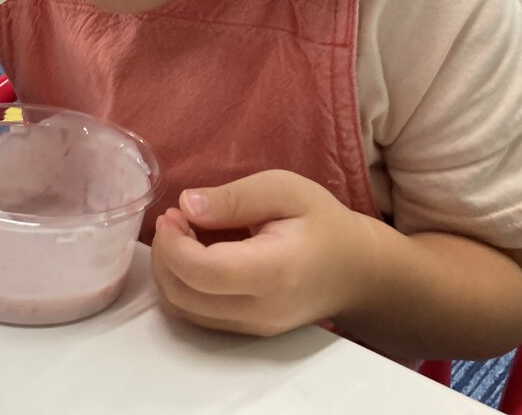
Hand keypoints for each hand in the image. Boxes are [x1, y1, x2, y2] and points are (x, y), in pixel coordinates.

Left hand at [150, 170, 376, 335]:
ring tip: (182, 234)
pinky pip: (198, 315)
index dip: (172, 244)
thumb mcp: (284, 189)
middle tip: (173, 219)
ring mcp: (254, 327)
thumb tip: (187, 205)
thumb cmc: (322, 223)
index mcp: (273, 271)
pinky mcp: (248, 331)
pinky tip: (194, 255)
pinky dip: (182, 285)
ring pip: (184, 310)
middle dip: (164, 255)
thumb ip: (233, 197)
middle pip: (183, 296)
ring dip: (169, 271)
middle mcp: (261, 310)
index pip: (201, 271)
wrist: (357, 270)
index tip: (172, 214)